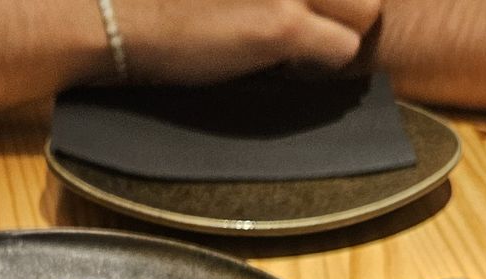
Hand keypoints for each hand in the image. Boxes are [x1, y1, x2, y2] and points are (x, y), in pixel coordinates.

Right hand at [116, 0, 380, 82]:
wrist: (119, 14)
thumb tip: (301, 4)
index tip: (308, 6)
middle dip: (346, 5)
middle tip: (309, 26)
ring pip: (367, 10)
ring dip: (342, 32)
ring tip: (300, 45)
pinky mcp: (282, 24)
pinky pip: (344, 50)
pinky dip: (324, 65)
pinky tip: (288, 65)